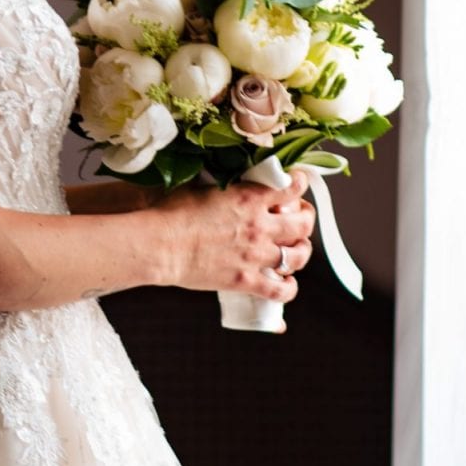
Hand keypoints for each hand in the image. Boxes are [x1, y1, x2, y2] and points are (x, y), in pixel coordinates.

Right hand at [155, 168, 315, 318]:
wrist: (159, 245)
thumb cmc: (171, 213)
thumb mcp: (200, 186)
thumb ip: (221, 182)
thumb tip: (224, 175)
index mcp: (249, 197)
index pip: (292, 187)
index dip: (300, 184)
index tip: (297, 184)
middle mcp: (259, 226)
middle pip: (303, 223)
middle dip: (306, 219)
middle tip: (300, 219)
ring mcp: (255, 255)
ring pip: (298, 256)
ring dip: (301, 252)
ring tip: (296, 251)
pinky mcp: (245, 280)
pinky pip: (280, 290)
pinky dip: (288, 288)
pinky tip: (286, 283)